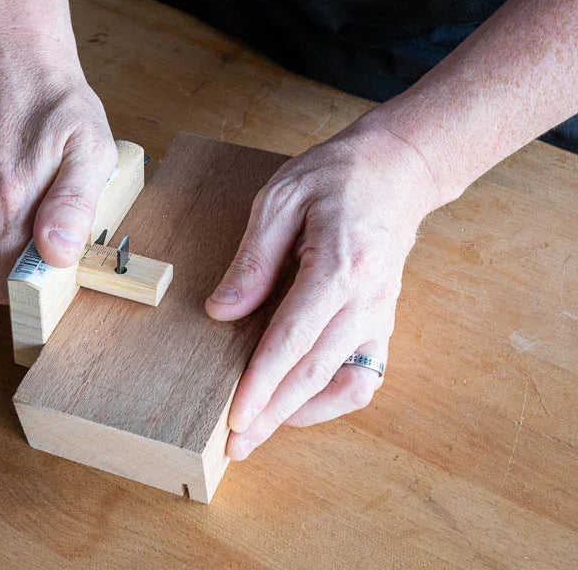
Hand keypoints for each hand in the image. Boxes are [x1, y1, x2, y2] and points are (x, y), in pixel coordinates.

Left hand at [206, 122, 437, 459]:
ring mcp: (380, 316)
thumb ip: (252, 261)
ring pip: (341, 384)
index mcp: (340, 267)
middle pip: (314, 374)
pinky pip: (364, 377)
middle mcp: (366, 301)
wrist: (396, 172)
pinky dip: (332, 399)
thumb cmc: (334, 179)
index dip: (261, 382)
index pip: (293, 338)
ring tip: (260, 430)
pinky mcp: (383, 323)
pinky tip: (301, 405)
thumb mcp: (280, 201)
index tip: (235, 417)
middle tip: (234, 446)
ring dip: (300, 414)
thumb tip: (222, 312)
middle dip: (272, 415)